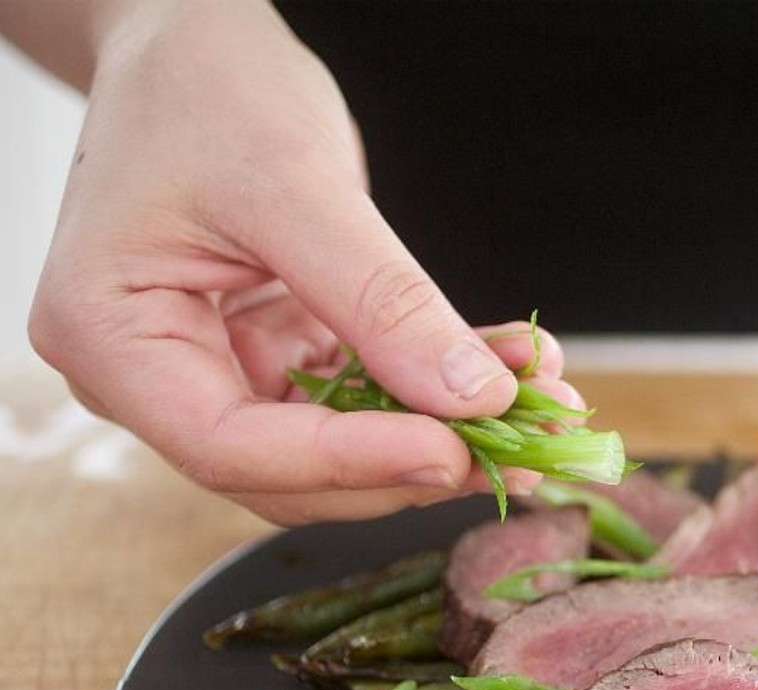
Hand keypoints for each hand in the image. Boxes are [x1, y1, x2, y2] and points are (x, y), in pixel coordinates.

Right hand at [28, 0, 579, 523]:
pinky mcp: (276, 360)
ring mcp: (219, 373)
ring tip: (540, 405)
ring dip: (442, 435)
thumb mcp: (294, 181)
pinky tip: (509, 369)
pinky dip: (435, 391)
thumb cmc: (207, 87)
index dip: (347, 463)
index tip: (451, 451)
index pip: (228, 446)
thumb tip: (472, 398)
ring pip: (339, 450)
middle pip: (290, 471)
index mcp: (110, 337)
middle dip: (411, 462)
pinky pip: (363, 401)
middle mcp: (154, 377)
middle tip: (523, 446)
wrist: (194, 44)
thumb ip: (381, 299)